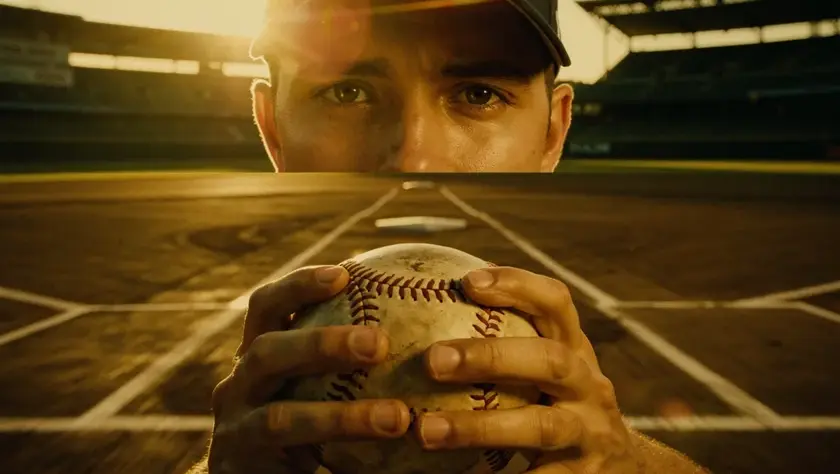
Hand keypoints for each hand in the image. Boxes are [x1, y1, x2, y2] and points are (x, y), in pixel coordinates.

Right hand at [208, 266, 411, 473]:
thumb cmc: (302, 425)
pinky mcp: (241, 469)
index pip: (267, 307)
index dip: (299, 286)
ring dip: (343, 417)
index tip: (345, 273)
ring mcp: (234, 429)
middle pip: (267, 353)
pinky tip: (384, 451)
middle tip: (379, 344)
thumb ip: (347, 355)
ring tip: (397, 418)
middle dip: (321, 344)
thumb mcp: (315, 385)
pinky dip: (337, 453)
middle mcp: (237, 386)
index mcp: (256, 354)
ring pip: (281, 418)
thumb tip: (419, 309)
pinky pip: (291, 464)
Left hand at [415, 267, 642, 473]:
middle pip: (550, 361)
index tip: (468, 282)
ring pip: (540, 427)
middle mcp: (589, 386)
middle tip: (433, 360)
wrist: (622, 466)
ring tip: (426, 431)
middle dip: (492, 357)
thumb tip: (428, 296)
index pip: (556, 303)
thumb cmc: (560, 402)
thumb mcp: (546, 368)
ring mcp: (590, 433)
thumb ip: (507, 340)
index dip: (517, 286)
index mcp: (575, 349)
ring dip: (479, 427)